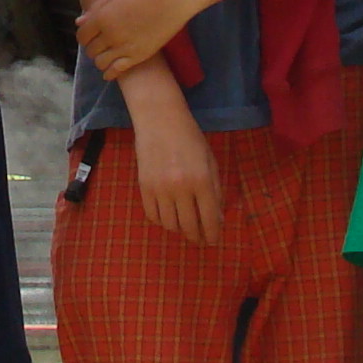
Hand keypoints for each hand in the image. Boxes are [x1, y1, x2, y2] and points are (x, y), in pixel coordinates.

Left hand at [76, 0, 205, 80]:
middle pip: (91, 50)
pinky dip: (110, 73)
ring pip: (101, 63)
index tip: (90, 35)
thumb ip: (97, 8)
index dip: (84, 36)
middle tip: (100, 43)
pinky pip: (117, 71)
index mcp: (103, 16)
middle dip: (93, 47)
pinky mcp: (139, 56)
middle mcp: (110, 34)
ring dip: (101, 60)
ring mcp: (125, 47)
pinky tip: (110, 72)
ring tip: (107, 54)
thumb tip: (80, 21)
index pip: (82, 35)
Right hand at [127, 99, 221, 244]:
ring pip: (170, 224)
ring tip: (184, 225)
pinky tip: (168, 216)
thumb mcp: (210, 162)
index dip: (212, 234)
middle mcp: (181, 188)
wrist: (160, 120)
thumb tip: (217, 219)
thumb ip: (216, 191)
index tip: (213, 241)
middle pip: (189, 226)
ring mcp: (160, 189)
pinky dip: (162, 220)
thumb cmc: (191, 138)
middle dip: (196, 236)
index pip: (210, 218)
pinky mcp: (144, 187)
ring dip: (179, 229)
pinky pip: (152, 215)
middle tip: (199, 238)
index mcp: (202, 181)